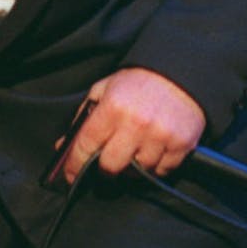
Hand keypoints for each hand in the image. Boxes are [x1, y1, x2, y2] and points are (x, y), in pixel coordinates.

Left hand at [57, 68, 206, 182]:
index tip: (72, 174)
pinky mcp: (182, 144)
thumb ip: (84, 118)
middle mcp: (137, 123)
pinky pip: (162, 171)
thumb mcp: (105, 89)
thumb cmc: (139, 83)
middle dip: (106, 167)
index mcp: (113, 107)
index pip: (86, 146)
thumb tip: (64, 147)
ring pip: (138, 172)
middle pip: (111, 167)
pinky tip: (155, 149)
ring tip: (137, 149)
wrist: (182, 73)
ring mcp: (161, 136)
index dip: (75, 164)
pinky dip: (156, 166)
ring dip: (134, 166)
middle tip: (110, 159)